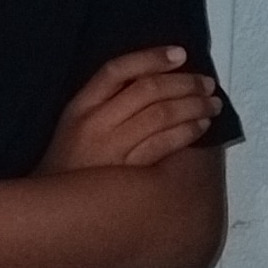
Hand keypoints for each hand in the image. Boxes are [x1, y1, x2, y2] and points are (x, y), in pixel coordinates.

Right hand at [38, 47, 221, 172]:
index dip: (151, 58)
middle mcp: (95, 123)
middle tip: (208, 83)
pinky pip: (164, 145)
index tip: (180, 54)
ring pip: (161, 115)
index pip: (116, 70)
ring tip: (212, 104)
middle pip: (146, 90)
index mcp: (79, 106)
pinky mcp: (127, 173)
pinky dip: (187, 131)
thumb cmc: (70, 167)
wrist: (54, 213)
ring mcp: (111, 148)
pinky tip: (201, 127)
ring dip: (193, 105)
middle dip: (184, 82)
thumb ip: (105, 104)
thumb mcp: (74, 126)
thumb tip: (156, 81)